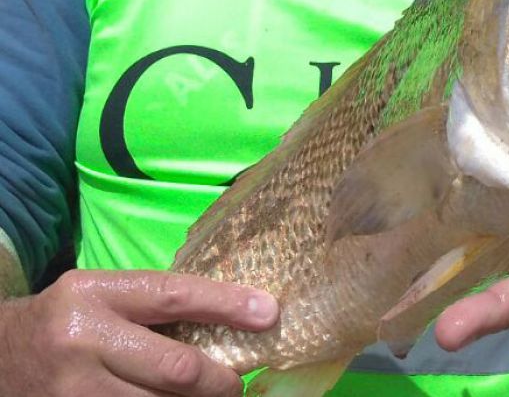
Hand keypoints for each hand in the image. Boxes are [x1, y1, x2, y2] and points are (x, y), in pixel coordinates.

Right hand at [0, 270, 278, 396]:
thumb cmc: (68, 321)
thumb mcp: (103, 296)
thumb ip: (155, 305)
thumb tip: (237, 316)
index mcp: (95, 293)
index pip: (174, 295)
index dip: (227, 304)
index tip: (268, 313)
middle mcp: (82, 338)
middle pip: (176, 367)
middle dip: (220, 380)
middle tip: (236, 383)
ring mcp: (73, 389)